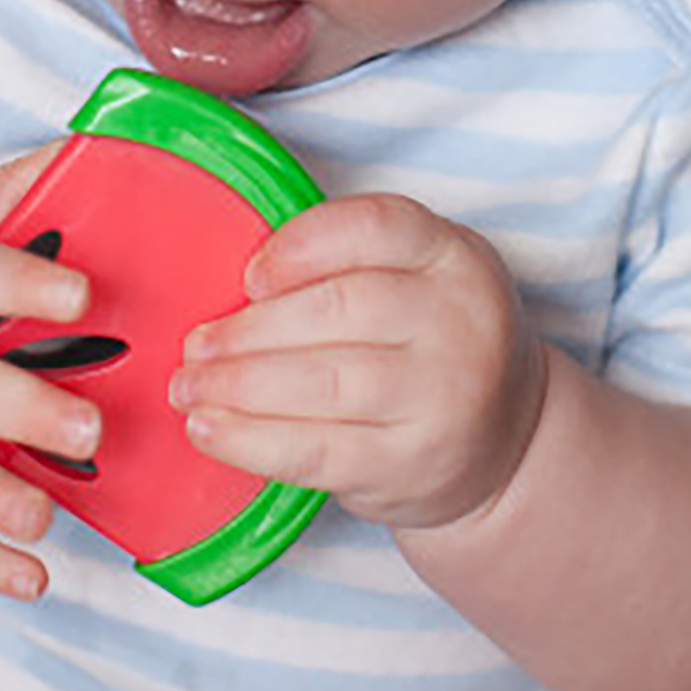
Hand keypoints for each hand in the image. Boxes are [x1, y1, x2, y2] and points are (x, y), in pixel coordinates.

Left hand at [168, 194, 545, 531]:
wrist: (501, 444)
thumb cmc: (429, 344)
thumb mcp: (417, 279)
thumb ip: (346, 265)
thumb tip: (233, 288)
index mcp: (453, 256)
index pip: (376, 227)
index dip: (302, 246)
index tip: (249, 275)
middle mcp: (458, 321)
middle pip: (341, 310)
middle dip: (252, 329)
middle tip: (196, 344)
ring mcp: (441, 397)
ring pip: (324, 383)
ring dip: (239, 385)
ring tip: (188, 385)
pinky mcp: (410, 462)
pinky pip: (318, 450)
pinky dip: (252, 440)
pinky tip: (210, 428)